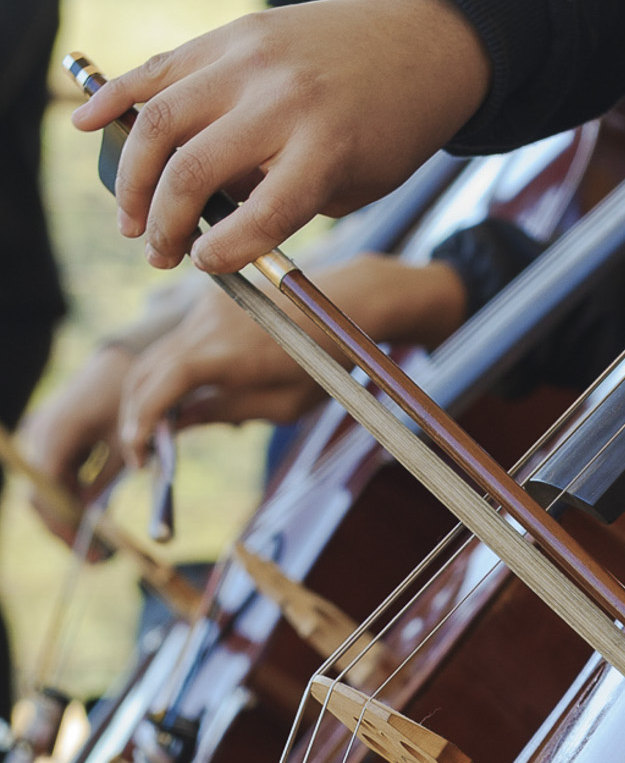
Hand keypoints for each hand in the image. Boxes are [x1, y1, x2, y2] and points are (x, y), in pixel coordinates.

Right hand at [16, 342, 134, 542]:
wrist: (122, 366)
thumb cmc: (131, 398)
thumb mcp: (130, 442)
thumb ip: (111, 479)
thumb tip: (100, 521)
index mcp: (57, 434)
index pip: (48, 492)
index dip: (67, 525)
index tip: (92, 551)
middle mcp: (40, 437)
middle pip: (41, 498)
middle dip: (66, 531)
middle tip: (98, 560)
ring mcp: (42, 440)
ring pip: (47, 493)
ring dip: (70, 521)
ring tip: (100, 552)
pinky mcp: (52, 444)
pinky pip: (57, 482)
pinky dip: (74, 504)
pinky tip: (97, 524)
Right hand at [69, 0, 491, 275]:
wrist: (418, 42)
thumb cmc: (388, 129)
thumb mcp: (356, 182)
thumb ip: (285, 200)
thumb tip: (207, 218)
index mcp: (327, 148)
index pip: (262, 213)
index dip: (224, 251)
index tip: (201, 265)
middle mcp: (282, 101)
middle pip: (194, 169)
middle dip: (164, 222)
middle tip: (157, 252)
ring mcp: (249, 61)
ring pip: (159, 120)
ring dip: (133, 177)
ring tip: (131, 218)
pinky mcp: (231, 34)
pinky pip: (159, 68)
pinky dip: (116, 97)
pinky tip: (86, 125)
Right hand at [115, 254, 468, 466]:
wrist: (350, 302)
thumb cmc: (327, 360)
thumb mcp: (281, 405)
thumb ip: (224, 412)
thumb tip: (176, 426)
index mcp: (220, 351)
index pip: (158, 388)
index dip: (140, 425)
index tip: (138, 459)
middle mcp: (203, 323)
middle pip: (145, 371)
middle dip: (136, 415)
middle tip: (142, 457)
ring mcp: (204, 308)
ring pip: (157, 356)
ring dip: (149, 395)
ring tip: (159, 437)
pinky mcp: (211, 304)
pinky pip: (178, 344)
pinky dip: (171, 374)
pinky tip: (188, 403)